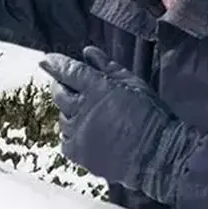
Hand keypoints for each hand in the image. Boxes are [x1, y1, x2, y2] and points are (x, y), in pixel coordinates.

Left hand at [39, 45, 200, 204]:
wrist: (161, 156)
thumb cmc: (151, 116)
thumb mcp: (134, 84)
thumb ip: (108, 67)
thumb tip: (88, 52)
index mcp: (97, 88)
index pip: (68, 71)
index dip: (55, 64)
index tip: (46, 60)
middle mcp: (83, 108)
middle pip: (59, 93)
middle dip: (60, 86)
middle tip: (68, 86)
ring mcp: (80, 132)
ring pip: (62, 117)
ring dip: (70, 113)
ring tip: (89, 116)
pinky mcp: (80, 153)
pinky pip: (65, 140)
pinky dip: (72, 135)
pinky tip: (86, 134)